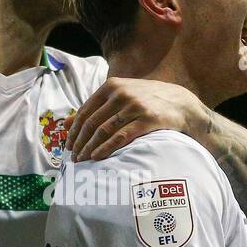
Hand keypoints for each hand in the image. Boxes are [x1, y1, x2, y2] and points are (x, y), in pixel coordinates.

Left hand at [68, 77, 207, 161]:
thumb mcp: (120, 97)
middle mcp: (121, 94)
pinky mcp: (147, 120)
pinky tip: (97, 157)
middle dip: (80, 142)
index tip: (68, 145)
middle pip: (92, 122)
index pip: (85, 111)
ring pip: (103, 130)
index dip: (74, 130)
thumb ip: (95, 108)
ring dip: (90, 147)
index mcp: (112, 86)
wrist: (181, 103)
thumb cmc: (146, 101)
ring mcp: (134, 106)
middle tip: (73, 157)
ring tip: (82, 160)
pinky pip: (120, 137)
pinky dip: (106, 148)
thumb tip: (66, 124)